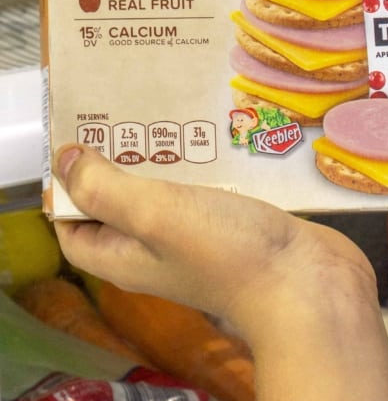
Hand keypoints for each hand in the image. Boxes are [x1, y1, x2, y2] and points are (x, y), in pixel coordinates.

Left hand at [52, 145, 378, 349]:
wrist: (310, 287)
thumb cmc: (227, 254)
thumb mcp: (154, 214)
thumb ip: (105, 188)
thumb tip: (64, 161)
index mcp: (124, 256)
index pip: (73, 227)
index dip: (65, 189)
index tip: (74, 141)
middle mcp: (156, 252)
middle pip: (120, 206)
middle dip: (116, 161)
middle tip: (124, 113)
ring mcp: (200, 242)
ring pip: (168, 195)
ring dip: (166, 158)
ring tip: (168, 113)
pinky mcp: (238, 228)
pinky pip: (211, 192)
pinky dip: (208, 165)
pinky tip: (217, 135)